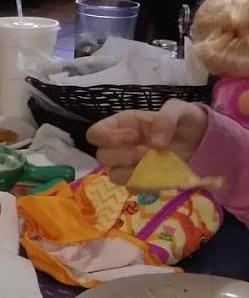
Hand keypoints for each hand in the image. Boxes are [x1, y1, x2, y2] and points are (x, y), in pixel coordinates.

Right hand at [87, 100, 209, 184]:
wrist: (202, 140)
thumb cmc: (185, 120)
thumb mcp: (179, 109)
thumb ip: (166, 119)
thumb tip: (156, 143)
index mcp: (123, 124)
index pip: (95, 133)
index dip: (108, 138)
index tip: (133, 137)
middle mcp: (122, 145)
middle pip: (102, 156)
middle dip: (125, 155)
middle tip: (147, 152)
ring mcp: (131, 165)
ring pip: (114, 176)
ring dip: (133, 172)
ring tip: (154, 165)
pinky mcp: (142, 180)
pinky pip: (133, 188)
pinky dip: (146, 184)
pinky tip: (160, 175)